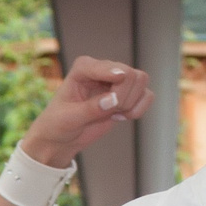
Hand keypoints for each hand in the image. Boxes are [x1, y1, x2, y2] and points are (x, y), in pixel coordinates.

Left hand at [18, 57, 150, 167]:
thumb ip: (91, 108)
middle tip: (110, 111)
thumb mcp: (69, 118)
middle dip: (124, 97)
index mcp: (84, 68)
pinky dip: (139, 108)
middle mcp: (102, 69)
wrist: (62, 137)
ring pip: (141, 81)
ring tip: (115, 114)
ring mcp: (116, 81)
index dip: (117, 82)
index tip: (114, 101)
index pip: (109, 67)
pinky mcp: (126, 94)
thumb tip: (113, 100)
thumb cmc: (58, 123)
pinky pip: (147, 95)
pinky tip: (122, 116)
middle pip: (130, 74)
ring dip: (132, 102)